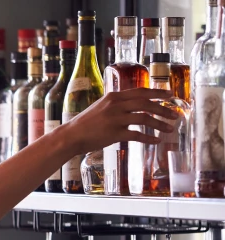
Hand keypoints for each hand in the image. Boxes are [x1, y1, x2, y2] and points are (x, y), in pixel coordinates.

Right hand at [62, 88, 177, 154]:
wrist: (72, 135)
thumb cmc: (86, 123)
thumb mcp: (101, 106)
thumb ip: (117, 104)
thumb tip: (134, 104)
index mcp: (114, 97)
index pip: (141, 92)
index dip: (157, 93)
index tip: (169, 95)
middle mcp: (116, 105)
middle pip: (146, 104)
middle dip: (164, 109)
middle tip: (174, 114)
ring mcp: (116, 119)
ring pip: (145, 118)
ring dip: (160, 124)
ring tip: (169, 129)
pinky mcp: (115, 134)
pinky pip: (137, 135)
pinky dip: (149, 138)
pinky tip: (156, 141)